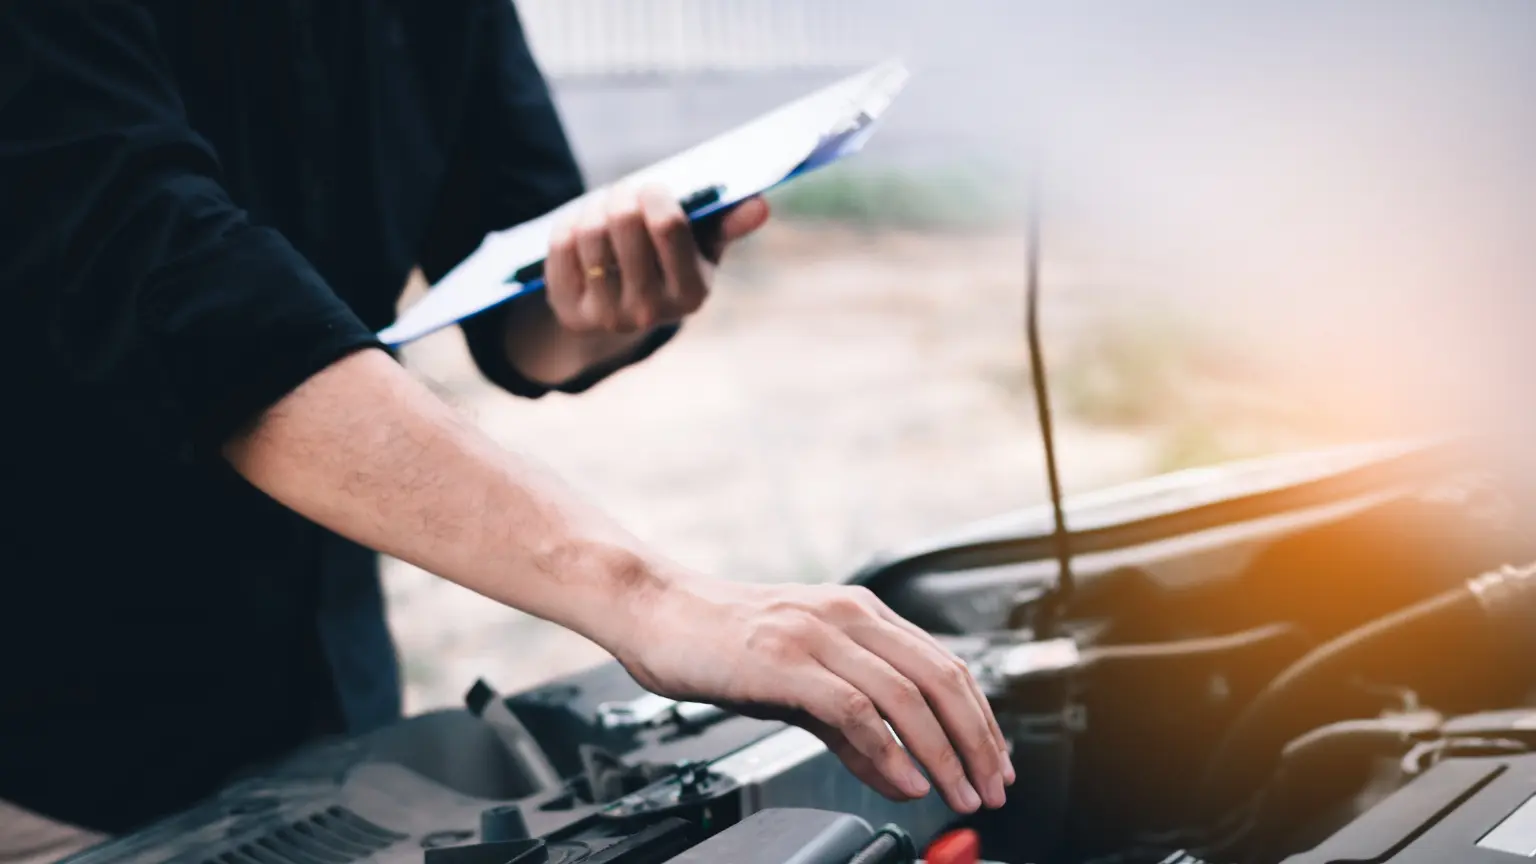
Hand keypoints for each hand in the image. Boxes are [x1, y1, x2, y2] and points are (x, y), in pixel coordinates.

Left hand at [544, 183, 769, 333]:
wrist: (623, 311)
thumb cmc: (670, 265)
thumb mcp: (703, 249)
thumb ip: (728, 224)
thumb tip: (760, 205)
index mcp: (692, 293)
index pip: (668, 225)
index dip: (656, 194)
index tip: (653, 187)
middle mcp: (649, 311)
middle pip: (624, 221)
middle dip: (623, 193)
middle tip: (625, 190)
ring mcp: (606, 314)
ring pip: (590, 230)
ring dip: (594, 205)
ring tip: (603, 205)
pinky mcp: (569, 309)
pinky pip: (561, 245)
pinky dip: (569, 223)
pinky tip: (581, 225)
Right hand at [617, 576, 1014, 812]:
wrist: (655, 611)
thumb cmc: (723, 644)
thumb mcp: (801, 687)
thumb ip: (855, 733)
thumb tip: (906, 776)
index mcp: (860, 612)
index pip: (945, 665)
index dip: (980, 719)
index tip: (995, 764)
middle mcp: (848, 615)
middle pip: (940, 679)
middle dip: (976, 741)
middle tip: (990, 790)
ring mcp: (818, 634)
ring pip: (907, 695)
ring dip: (942, 753)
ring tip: (957, 794)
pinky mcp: (786, 659)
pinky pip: (855, 708)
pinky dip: (888, 749)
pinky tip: (904, 780)